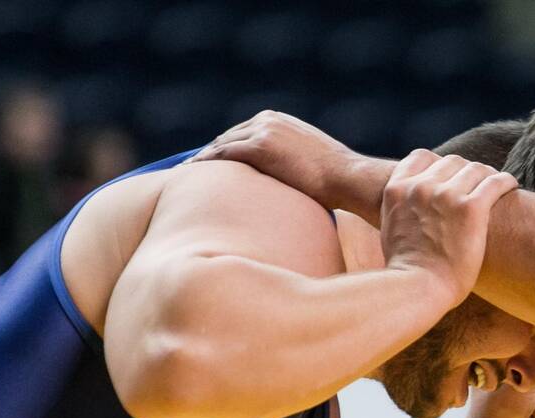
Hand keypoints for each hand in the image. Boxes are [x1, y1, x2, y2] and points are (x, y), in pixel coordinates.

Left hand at [188, 110, 388, 220]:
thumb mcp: (311, 161)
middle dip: (210, 155)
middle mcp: (267, 119)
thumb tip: (287, 182)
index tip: (211, 166)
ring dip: (203, 161)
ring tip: (185, 178)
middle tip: (190, 173)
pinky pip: (221, 155)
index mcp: (278, 120)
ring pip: (220, 145)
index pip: (242, 133)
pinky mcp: (257, 147)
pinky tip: (191, 178)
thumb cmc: (337, 180)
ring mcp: (261, 131)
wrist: (349, 177)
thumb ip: (291, 161)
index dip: (224, 150)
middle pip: (227, 137)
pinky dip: (204, 165)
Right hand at [381, 149, 517, 306]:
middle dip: (466, 171)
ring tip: (497, 184)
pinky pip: (495, 182)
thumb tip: (408, 213)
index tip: (451, 176)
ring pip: (475, 169)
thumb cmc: (406, 272)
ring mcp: (446, 195)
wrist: (416, 289)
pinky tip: (512, 185)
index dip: (439, 165)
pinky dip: (506, 181)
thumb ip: (399, 212)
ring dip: (487, 174)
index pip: (421, 157)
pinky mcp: (471, 209)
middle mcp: (421, 187)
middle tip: (479, 184)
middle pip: (452, 162)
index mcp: (397, 189)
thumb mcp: (391, 231)